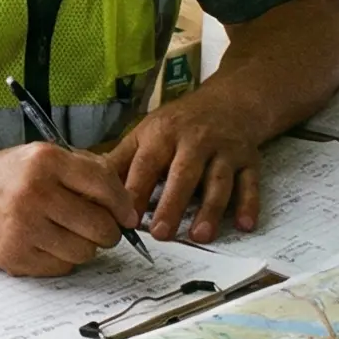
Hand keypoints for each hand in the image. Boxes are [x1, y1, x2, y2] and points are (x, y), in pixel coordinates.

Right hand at [0, 144, 138, 276]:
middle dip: (108, 232)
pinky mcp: (14, 254)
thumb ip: (84, 171)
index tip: (127, 216)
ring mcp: (22, 226)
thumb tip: (126, 204)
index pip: (104, 185)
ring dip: (84, 247)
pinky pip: (61, 268)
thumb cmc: (6, 177)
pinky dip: (61, 260)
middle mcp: (34, 192)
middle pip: (100, 226)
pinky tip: (47, 244)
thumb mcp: (41, 157)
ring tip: (68, 235)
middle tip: (102, 230)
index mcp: (45, 160)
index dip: (123, 205)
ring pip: (84, 252)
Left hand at [107, 99, 267, 244]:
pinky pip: (250, 184)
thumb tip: (88, 185)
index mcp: (164, 134)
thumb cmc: (180, 123)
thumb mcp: (146, 132)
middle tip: (161, 234)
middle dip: (172, 204)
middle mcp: (195, 141)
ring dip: (211, 210)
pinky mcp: (249, 161)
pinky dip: (249, 205)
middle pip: (184, 174)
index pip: (146, 164)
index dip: (135, 190)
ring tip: (199, 236)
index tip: (124, 218)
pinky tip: (245, 225)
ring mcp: (225, 151)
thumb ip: (120, 160)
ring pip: (219, 182)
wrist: (230, 101)